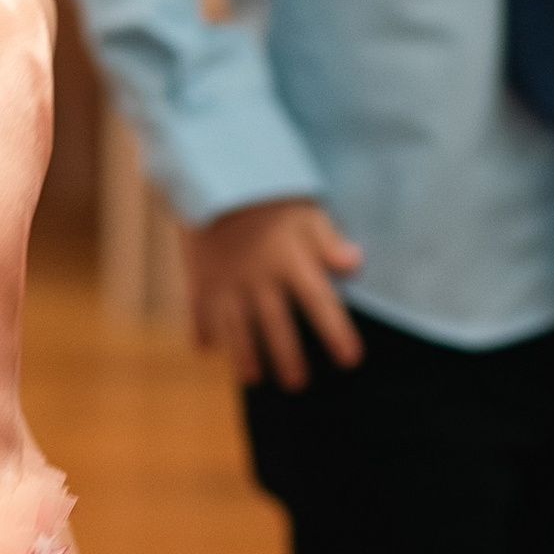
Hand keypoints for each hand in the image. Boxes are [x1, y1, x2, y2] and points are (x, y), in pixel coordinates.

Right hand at [184, 198, 364, 391]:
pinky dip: (201, 332)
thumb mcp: (306, 209)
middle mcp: (259, 277)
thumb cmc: (269, 192)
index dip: (336, 334)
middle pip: (277, 328)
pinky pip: (198, 312)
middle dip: (288, 359)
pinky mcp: (198, 277)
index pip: (321, 304)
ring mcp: (226, 281)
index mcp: (291, 260)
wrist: (212, 169)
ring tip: (252, 378)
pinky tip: (206, 347)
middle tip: (296, 384)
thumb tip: (356, 265)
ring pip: (236, 330)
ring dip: (245, 357)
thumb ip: (329, 240)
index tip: (350, 360)